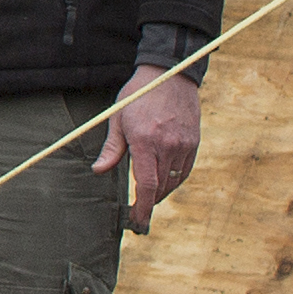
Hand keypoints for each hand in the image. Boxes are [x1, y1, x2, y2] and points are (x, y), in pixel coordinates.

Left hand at [95, 63, 203, 230]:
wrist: (170, 73)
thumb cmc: (139, 94)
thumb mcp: (118, 117)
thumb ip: (112, 148)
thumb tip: (98, 170)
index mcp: (145, 140)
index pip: (147, 185)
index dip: (143, 207)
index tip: (137, 220)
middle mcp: (168, 145)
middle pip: (161, 187)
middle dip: (149, 202)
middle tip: (138, 211)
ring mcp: (183, 144)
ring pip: (174, 180)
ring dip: (161, 192)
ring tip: (148, 196)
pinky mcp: (193, 141)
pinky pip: (185, 170)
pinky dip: (174, 179)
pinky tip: (164, 181)